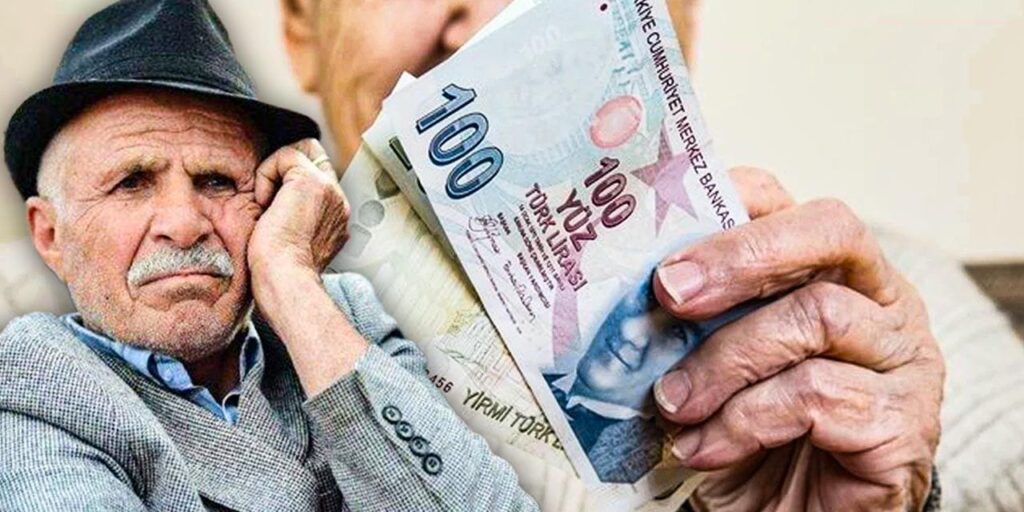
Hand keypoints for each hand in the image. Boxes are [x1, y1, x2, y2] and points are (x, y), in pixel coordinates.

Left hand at [247, 138, 349, 284]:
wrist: (283, 275)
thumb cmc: (279, 268)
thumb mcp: (292, 239)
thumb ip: (296, 217)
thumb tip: (272, 203)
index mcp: (337, 218)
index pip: (321, 178)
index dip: (294, 177)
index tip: (273, 201)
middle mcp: (339, 202)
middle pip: (314, 157)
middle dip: (285, 168)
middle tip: (269, 198)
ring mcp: (330, 190)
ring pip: (299, 154)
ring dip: (275, 175)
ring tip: (268, 206)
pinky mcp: (312, 182)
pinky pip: (285, 156)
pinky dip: (266, 174)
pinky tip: (265, 203)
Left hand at [652, 168, 943, 510]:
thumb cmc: (749, 437)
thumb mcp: (712, 366)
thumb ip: (695, 322)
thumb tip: (631, 288)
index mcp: (837, 275)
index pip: (798, 206)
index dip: (738, 202)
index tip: (672, 230)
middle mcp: (884, 304)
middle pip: (830, 234)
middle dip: (739, 257)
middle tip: (669, 292)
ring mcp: (904, 361)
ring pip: (818, 315)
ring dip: (726, 361)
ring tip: (673, 403)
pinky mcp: (904, 423)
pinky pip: (819, 395)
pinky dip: (744, 419)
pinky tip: (704, 447)